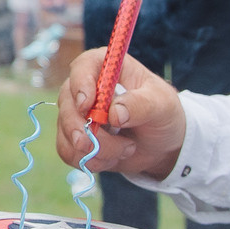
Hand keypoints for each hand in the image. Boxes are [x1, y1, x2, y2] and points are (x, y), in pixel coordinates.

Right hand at [34, 0, 74, 11]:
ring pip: (50, 4)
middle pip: (45, 6)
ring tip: (66, 7)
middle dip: (54, 9)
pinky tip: (66, 3)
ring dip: (57, 8)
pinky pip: (54, 0)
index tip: (62, 5)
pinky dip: (59, 3)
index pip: (43, 3)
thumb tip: (57, 5)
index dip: (52, 7)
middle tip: (65, 8)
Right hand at [54, 48, 186, 180]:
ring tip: (126, 149)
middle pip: (67, 105)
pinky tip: (113, 159)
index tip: (87, 105)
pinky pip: (69, 153)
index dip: (81, 85)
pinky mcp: (75, 138)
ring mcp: (76, 114)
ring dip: (97, 150)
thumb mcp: (161, 105)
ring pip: (68, 134)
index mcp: (105, 67)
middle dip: (84, 130)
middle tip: (108, 145)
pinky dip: (92, 161)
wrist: (161, 144)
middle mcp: (85, 88)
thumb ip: (141, 104)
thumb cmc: (162, 113)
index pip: (82, 67)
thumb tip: (114, 114)